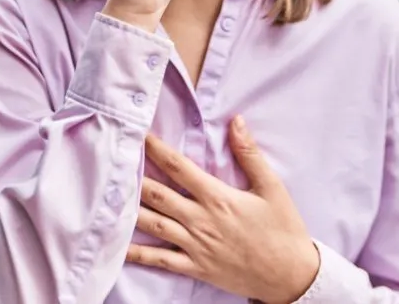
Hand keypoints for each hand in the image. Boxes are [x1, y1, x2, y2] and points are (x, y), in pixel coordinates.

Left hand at [126, 117, 319, 303]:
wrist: (291, 276)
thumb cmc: (283, 229)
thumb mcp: (272, 188)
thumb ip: (250, 154)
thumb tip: (236, 121)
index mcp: (218, 197)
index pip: (179, 167)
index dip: (156, 150)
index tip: (139, 135)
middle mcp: (201, 220)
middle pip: (157, 194)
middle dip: (133, 176)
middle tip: (112, 161)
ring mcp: (195, 245)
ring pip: (153, 224)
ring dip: (129, 209)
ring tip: (107, 196)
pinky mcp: (195, 267)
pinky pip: (160, 260)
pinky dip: (137, 254)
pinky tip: (118, 246)